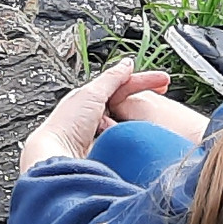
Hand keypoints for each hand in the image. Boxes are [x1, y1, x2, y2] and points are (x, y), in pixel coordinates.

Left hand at [19, 61, 187, 173]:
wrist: (59, 159)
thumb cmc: (65, 126)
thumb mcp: (92, 94)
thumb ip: (110, 78)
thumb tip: (127, 64)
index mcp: (90, 100)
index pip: (122, 86)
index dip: (143, 82)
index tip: (163, 81)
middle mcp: (95, 118)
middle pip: (128, 106)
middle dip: (144, 104)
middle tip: (161, 102)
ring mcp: (101, 137)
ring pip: (129, 125)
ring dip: (138, 124)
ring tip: (147, 122)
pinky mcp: (106, 154)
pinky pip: (127, 144)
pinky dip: (134, 141)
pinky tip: (138, 140)